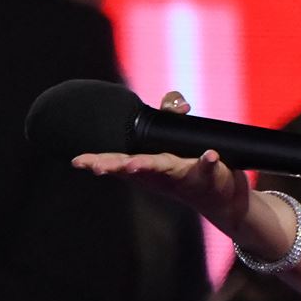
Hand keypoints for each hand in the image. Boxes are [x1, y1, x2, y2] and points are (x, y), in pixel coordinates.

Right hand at [71, 91, 252, 235]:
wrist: (222, 198)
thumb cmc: (189, 167)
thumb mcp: (175, 140)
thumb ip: (171, 114)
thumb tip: (176, 102)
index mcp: (148, 166)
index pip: (118, 162)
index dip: (97, 162)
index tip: (78, 162)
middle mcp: (161, 174)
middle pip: (134, 169)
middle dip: (116, 167)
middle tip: (99, 167)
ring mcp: (183, 174)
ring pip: (165, 169)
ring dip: (149, 166)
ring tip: (133, 165)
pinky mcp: (209, 174)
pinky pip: (208, 167)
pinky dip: (208, 160)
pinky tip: (210, 155)